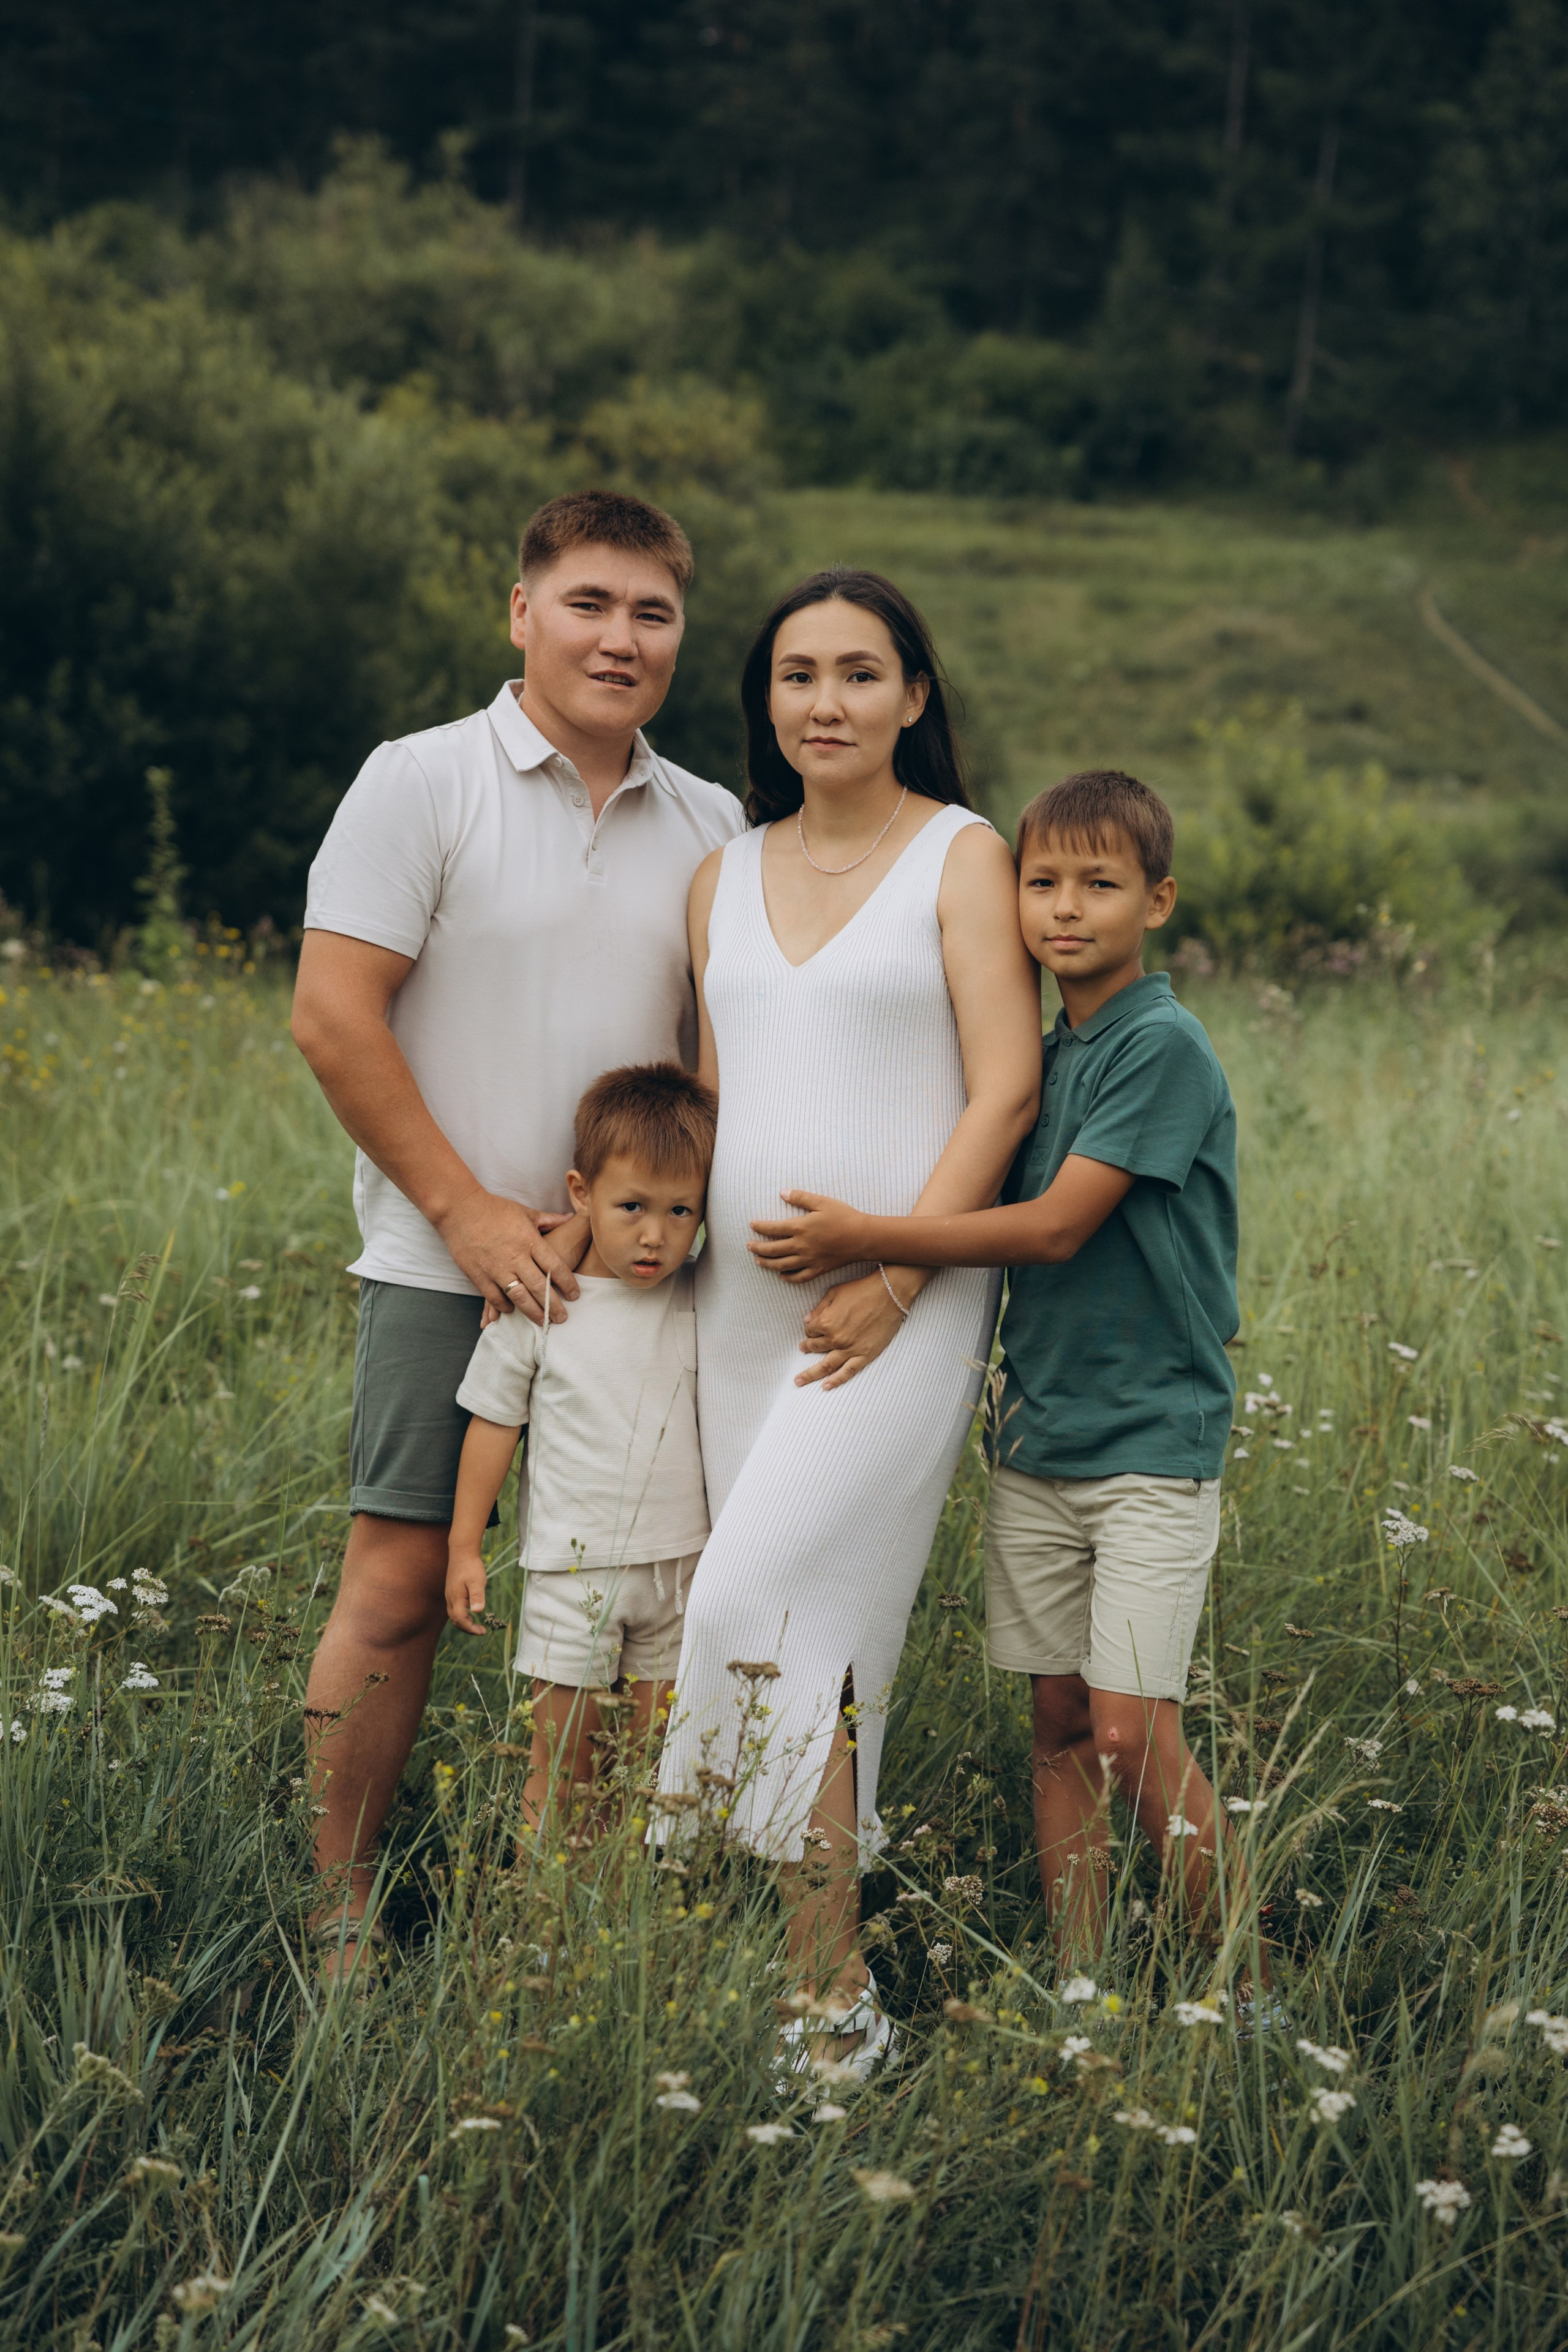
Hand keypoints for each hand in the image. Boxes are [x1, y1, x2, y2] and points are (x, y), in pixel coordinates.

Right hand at [435, 1188, 580, 1320]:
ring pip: (520, 1297)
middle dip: (553, 1306)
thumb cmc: (494, 1209)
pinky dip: (505, 1306)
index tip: (575, 1295)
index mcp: (530, 1240)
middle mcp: (515, 1256)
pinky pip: (495, 1297)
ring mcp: (496, 1268)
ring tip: (543, 1323)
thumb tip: (571, 1216)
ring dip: (533, 1312)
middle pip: (540, 1287)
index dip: (568, 1283)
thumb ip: (549, 1219)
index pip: (555, 1266)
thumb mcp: (525, 1212)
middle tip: (562, 1318)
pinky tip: (512, 1311)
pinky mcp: (479, 1275)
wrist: (460, 1209)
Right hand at [446, 1550, 488, 1634]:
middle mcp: (450, 1598)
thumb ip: (477, 1596)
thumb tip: (478, 1611)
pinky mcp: (452, 1591)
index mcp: (456, 1598)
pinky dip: (462, 1615)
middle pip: (455, 1620)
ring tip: (477, 1625)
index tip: (482, 1631)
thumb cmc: (471, 1566)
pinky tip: (471, 1613)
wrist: (462, 1551)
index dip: (470, 1628)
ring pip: (454, 1615)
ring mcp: (450, 1595)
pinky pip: (454, 1608)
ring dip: (464, 1622)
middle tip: (481, 1631)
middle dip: (467, 1628)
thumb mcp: (477, 1581)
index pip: (460, 1620)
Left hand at [750, 1191, 868, 1282]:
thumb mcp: (822, 1202)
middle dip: (757, 1248)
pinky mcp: (818, 1269)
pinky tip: (781, 1275)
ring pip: (781, 1265)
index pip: (772, 1228)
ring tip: (757, 1261)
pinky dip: (787, 1277)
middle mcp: (801, 1246)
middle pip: (772, 1249)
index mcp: (800, 1227)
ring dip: (766, 1263)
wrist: (863, 1237)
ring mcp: (809, 1260)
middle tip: (748, 1245)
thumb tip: (782, 1192)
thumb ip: (801, 1197)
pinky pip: (798, 1277)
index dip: (759, 1227)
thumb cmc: (844, 1216)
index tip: (751, 1225)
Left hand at [796, 1270, 912, 1390]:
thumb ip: (819, 1308)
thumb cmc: (862, 1290)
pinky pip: (848, 1372)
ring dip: (810, 1374)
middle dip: (806, 1347)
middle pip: (815, 1347)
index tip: (812, 1327)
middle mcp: (835, 1338)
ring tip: (799, 1380)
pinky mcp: (865, 1355)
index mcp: (826, 1322)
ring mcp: (850, 1349)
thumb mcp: (835, 1292)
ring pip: (826, 1366)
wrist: (889, 1294)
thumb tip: (807, 1319)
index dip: (810, 1329)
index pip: (810, 1330)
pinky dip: (836, 1380)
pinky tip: (825, 1386)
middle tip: (802, 1349)